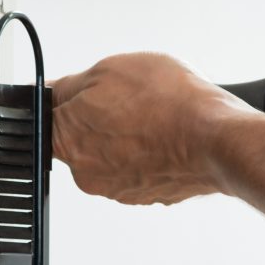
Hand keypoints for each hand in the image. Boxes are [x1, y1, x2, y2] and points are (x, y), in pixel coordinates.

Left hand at [49, 52, 239, 204]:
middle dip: (100, 117)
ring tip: (154, 115)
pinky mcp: (144, 195)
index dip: (72, 99)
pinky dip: (147, 152)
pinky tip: (165, 133)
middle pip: (81, 136)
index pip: (49, 118)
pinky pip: (137, 167)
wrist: (214, 138)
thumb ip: (71, 85)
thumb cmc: (169, 103)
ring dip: (127, 135)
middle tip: (130, 98)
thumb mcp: (110, 69)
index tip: (90, 93)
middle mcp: (85, 172)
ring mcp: (115, 188)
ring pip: (112, 153)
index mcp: (68, 139)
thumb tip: (53, 92)